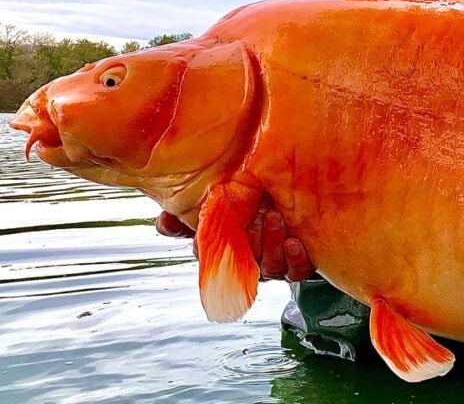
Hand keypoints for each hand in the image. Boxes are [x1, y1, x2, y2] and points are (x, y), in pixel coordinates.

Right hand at [155, 207, 314, 282]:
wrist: (298, 194)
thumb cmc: (257, 196)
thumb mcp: (225, 194)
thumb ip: (195, 205)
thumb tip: (163, 222)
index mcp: (226, 246)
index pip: (207, 256)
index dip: (203, 249)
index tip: (203, 237)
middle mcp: (248, 258)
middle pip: (241, 262)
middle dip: (247, 241)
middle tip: (254, 215)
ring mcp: (273, 264)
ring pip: (269, 267)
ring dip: (272, 245)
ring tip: (275, 218)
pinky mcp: (298, 265)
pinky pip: (295, 271)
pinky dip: (295, 259)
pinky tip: (294, 243)